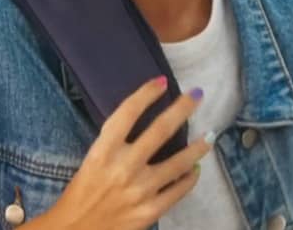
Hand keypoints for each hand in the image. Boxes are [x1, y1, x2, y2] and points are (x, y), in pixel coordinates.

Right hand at [26, 76, 214, 229]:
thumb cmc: (82, 192)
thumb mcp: (93, 160)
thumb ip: (115, 143)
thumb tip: (146, 122)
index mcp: (103, 151)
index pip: (128, 113)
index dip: (146, 94)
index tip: (161, 82)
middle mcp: (123, 167)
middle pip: (161, 130)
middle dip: (182, 108)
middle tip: (197, 95)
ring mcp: (140, 190)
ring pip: (179, 162)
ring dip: (198, 147)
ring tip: (210, 136)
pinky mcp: (150, 211)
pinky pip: (179, 189)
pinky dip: (190, 178)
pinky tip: (196, 170)